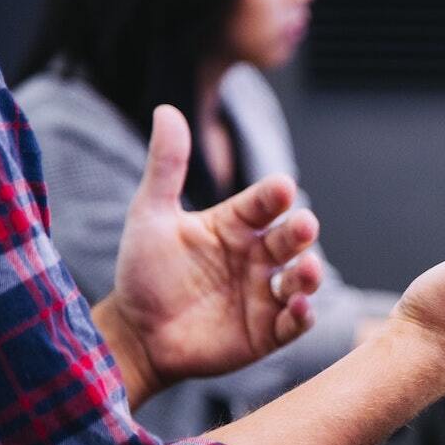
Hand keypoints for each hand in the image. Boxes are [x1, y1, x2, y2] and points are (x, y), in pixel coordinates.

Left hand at [95, 106, 322, 405]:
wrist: (136, 334)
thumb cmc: (144, 272)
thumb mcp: (150, 215)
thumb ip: (166, 166)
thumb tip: (167, 110)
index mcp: (236, 225)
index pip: (263, 204)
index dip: (273, 196)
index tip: (281, 187)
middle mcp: (257, 257)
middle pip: (289, 239)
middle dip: (300, 232)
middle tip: (304, 225)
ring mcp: (265, 294)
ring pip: (300, 279)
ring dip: (309, 274)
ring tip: (307, 270)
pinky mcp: (267, 332)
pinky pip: (294, 323)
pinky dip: (302, 316)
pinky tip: (298, 308)